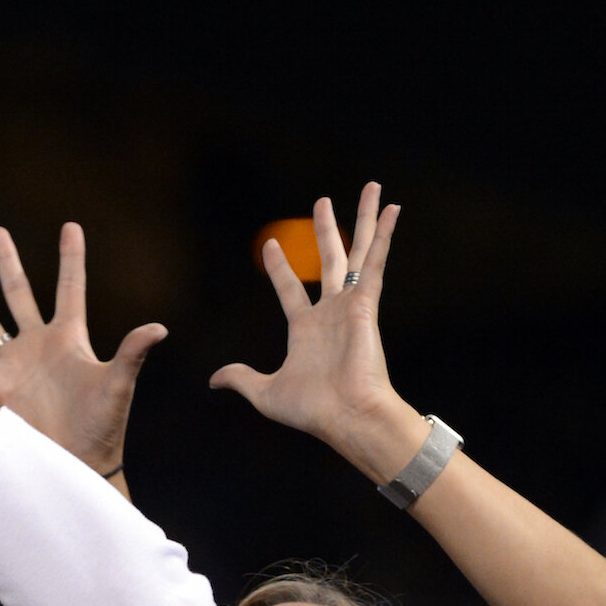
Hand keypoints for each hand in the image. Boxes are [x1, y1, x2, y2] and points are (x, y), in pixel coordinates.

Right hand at [0, 224, 166, 479]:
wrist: (77, 466)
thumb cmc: (103, 428)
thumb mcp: (117, 386)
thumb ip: (131, 354)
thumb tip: (158, 328)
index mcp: (69, 339)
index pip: (70, 288)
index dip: (71, 258)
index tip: (71, 226)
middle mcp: (37, 347)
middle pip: (19, 293)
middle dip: (7, 262)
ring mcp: (12, 368)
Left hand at [210, 186, 424, 467]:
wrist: (347, 416)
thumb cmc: (314, 410)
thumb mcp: (265, 392)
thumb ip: (241, 379)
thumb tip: (214, 380)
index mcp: (306, 329)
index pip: (290, 289)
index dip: (280, 267)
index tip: (269, 245)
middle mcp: (330, 312)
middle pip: (329, 260)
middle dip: (325, 231)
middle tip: (322, 203)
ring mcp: (350, 304)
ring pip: (357, 251)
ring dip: (363, 219)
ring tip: (371, 188)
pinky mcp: (367, 302)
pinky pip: (375, 261)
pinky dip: (384, 234)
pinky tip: (392, 210)